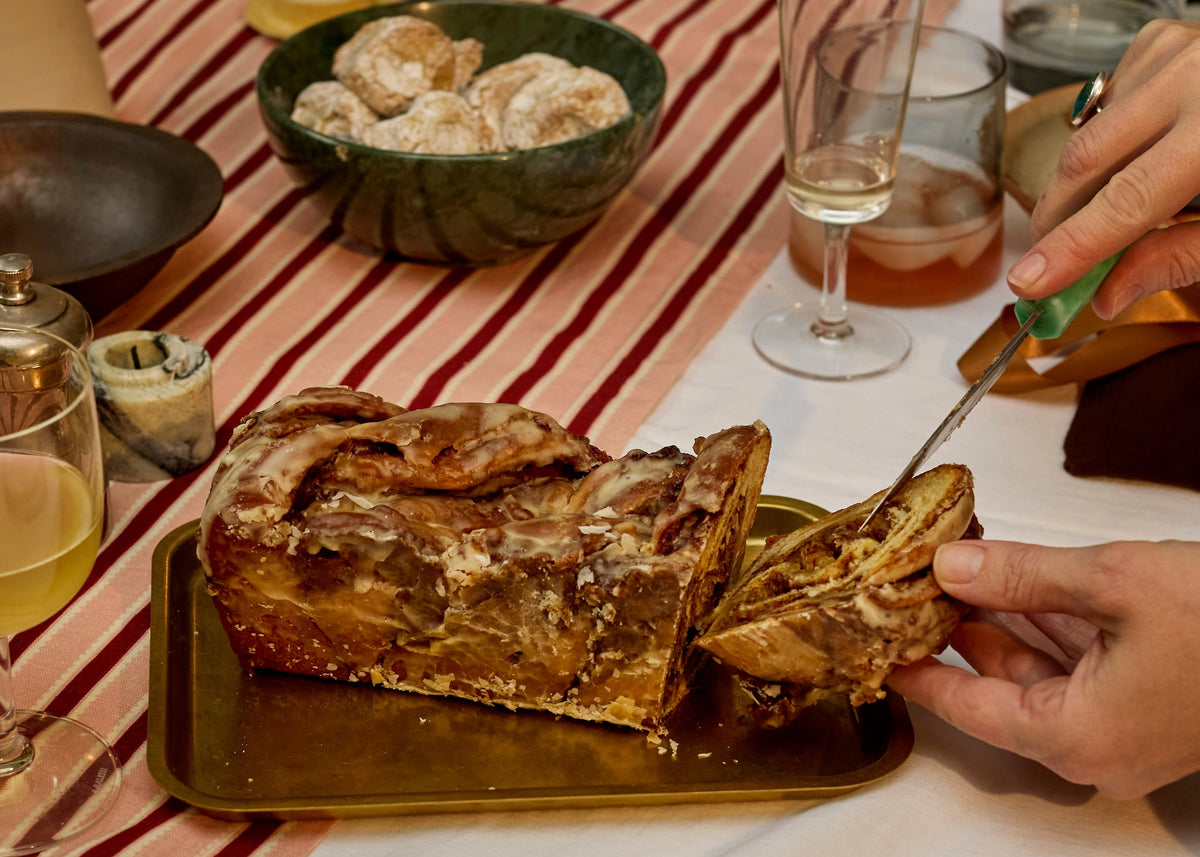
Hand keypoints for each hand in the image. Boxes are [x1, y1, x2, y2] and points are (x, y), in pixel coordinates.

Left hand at [887, 538, 1199, 798]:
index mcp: (1076, 735)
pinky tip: (1010, 579)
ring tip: (952, 569)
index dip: (917, 673)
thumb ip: (1021, 577)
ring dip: (999, 618)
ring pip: (1037, 669)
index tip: (875, 650)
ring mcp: (1122, 726)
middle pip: (999, 685)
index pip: (967, 709)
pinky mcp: (1145, 702)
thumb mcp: (1112, 584)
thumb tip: (952, 567)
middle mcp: (1095, 745)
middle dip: (957, 628)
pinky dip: (1042, 621)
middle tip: (912, 586)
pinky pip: (1076, 663)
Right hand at [1006, 19, 1199, 318]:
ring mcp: (1172, 53)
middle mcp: (1192, 78)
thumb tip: (1107, 295)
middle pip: (1087, 164)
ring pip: (1087, 135)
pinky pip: (1103, 105)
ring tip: (1100, 213)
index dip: (1072, 248)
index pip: (1127, 201)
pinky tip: (1131, 157)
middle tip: (1046, 264)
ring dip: (1080, 185)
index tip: (1028, 283)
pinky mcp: (1159, 43)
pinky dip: (1105, 141)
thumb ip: (1178, 259)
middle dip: (1058, 221)